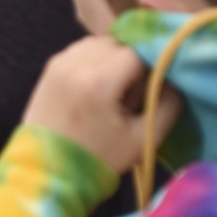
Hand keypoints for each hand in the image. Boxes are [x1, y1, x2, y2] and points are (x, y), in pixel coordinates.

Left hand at [23, 35, 182, 172]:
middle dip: (132, 65)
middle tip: (127, 99)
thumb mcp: (143, 138)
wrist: (45, 172)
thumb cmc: (96, 159)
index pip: (138, 51)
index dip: (152, 67)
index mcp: (96, 80)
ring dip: (113, 61)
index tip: (149, 92)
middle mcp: (73, 64)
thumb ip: (168, 102)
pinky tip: (93, 92)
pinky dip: (95, 63)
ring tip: (109, 96)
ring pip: (101, 44)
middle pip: (119, 44)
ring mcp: (58, 63)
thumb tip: (170, 75)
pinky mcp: (49, 68)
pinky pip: (82, 51)